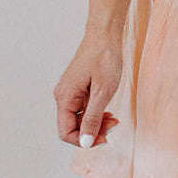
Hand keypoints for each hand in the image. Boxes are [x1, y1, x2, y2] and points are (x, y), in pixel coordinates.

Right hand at [54, 27, 123, 148]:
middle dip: (93, 132)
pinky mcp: (77, 89)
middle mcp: (63, 96)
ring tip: (114, 118)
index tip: (105, 138)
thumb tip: (86, 142)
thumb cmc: (104, 59)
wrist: (105, 35)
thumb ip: (93, 119)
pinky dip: (96, 114)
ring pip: (79, 119)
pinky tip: (108, 111)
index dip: (84, 140)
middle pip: (72, 127)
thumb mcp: (102, 93)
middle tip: (114, 125)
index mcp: (64, 98)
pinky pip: (83, 109)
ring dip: (96, 123)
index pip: (66, 132)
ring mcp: (70, 92)